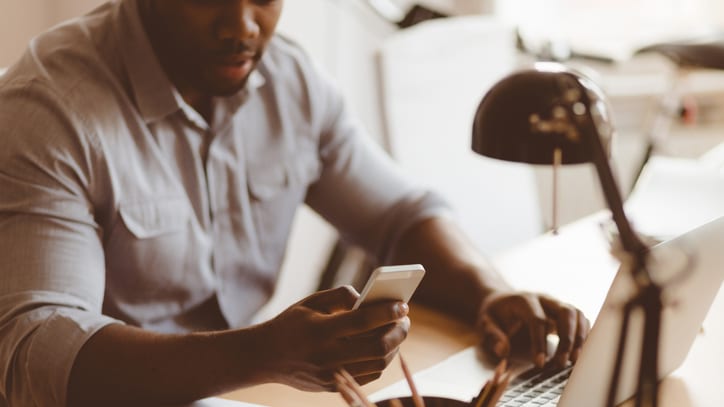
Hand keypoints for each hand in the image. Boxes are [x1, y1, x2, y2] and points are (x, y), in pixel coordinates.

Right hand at [254, 286, 409, 390]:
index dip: (387, 312)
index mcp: (320, 330)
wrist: (265, 357)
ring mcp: (331, 374)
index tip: (403, 305)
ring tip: (398, 331)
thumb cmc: (292, 323)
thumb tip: (367, 298)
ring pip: (378, 364)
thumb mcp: (310, 302)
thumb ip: (340, 295)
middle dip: (398, 332)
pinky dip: (383, 360)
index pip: (363, 321)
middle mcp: (327, 355)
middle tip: (405, 319)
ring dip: (395, 347)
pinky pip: (369, 375)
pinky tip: (385, 346)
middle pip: (377, 347)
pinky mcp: (334, 386)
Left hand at [476, 291, 589, 367]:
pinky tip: (580, 352)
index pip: (537, 319)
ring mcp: (555, 304)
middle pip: (564, 312)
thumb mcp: (485, 322)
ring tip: (574, 360)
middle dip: (567, 338)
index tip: (539, 363)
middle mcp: (544, 299)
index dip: (539, 342)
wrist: (502, 300)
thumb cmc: (494, 313)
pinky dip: (584, 334)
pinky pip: (580, 319)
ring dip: (579, 337)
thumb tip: (503, 351)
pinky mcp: (563, 312)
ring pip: (576, 314)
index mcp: (523, 300)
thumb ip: (492, 335)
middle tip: (561, 363)